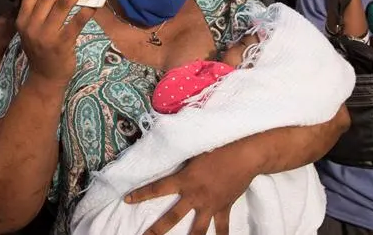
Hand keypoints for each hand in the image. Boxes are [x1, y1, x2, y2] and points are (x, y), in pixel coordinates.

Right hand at [16, 0, 95, 84]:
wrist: (45, 78)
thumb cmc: (42, 50)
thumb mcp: (32, 30)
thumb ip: (39, 11)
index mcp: (23, 19)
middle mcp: (32, 25)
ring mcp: (46, 35)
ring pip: (63, 5)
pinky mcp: (61, 44)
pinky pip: (76, 23)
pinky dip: (86, 12)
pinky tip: (95, 3)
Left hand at [125, 144, 255, 234]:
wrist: (245, 155)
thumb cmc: (219, 147)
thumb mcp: (195, 150)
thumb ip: (181, 155)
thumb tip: (167, 149)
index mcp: (185, 180)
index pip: (157, 189)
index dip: (140, 195)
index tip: (127, 200)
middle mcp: (195, 196)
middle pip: (172, 218)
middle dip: (157, 230)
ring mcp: (210, 205)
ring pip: (197, 230)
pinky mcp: (224, 208)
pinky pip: (222, 227)